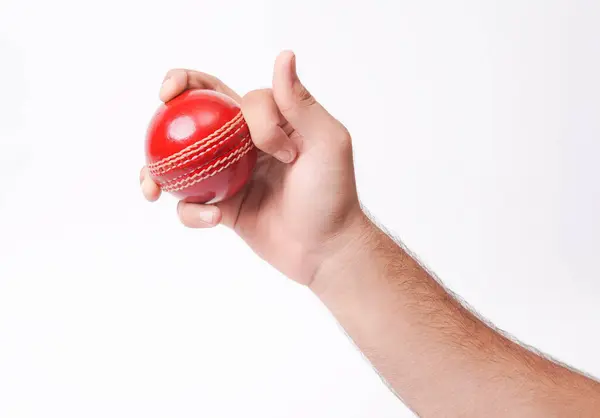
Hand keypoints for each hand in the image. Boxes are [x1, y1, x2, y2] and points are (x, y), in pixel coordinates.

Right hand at [140, 51, 365, 284]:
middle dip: (173, 100)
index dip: (246, 114)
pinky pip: (191, 204)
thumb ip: (300, 103)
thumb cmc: (333, 194)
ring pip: (181, 160)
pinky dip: (192, 211)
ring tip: (151, 186)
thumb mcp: (327, 143)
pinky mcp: (222, 206)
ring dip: (157, 167)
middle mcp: (243, 143)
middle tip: (163, 99)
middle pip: (197, 113)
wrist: (326, 248)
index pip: (236, 98)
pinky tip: (213, 218)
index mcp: (267, 122)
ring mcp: (229, 175)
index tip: (271, 147)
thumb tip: (284, 56)